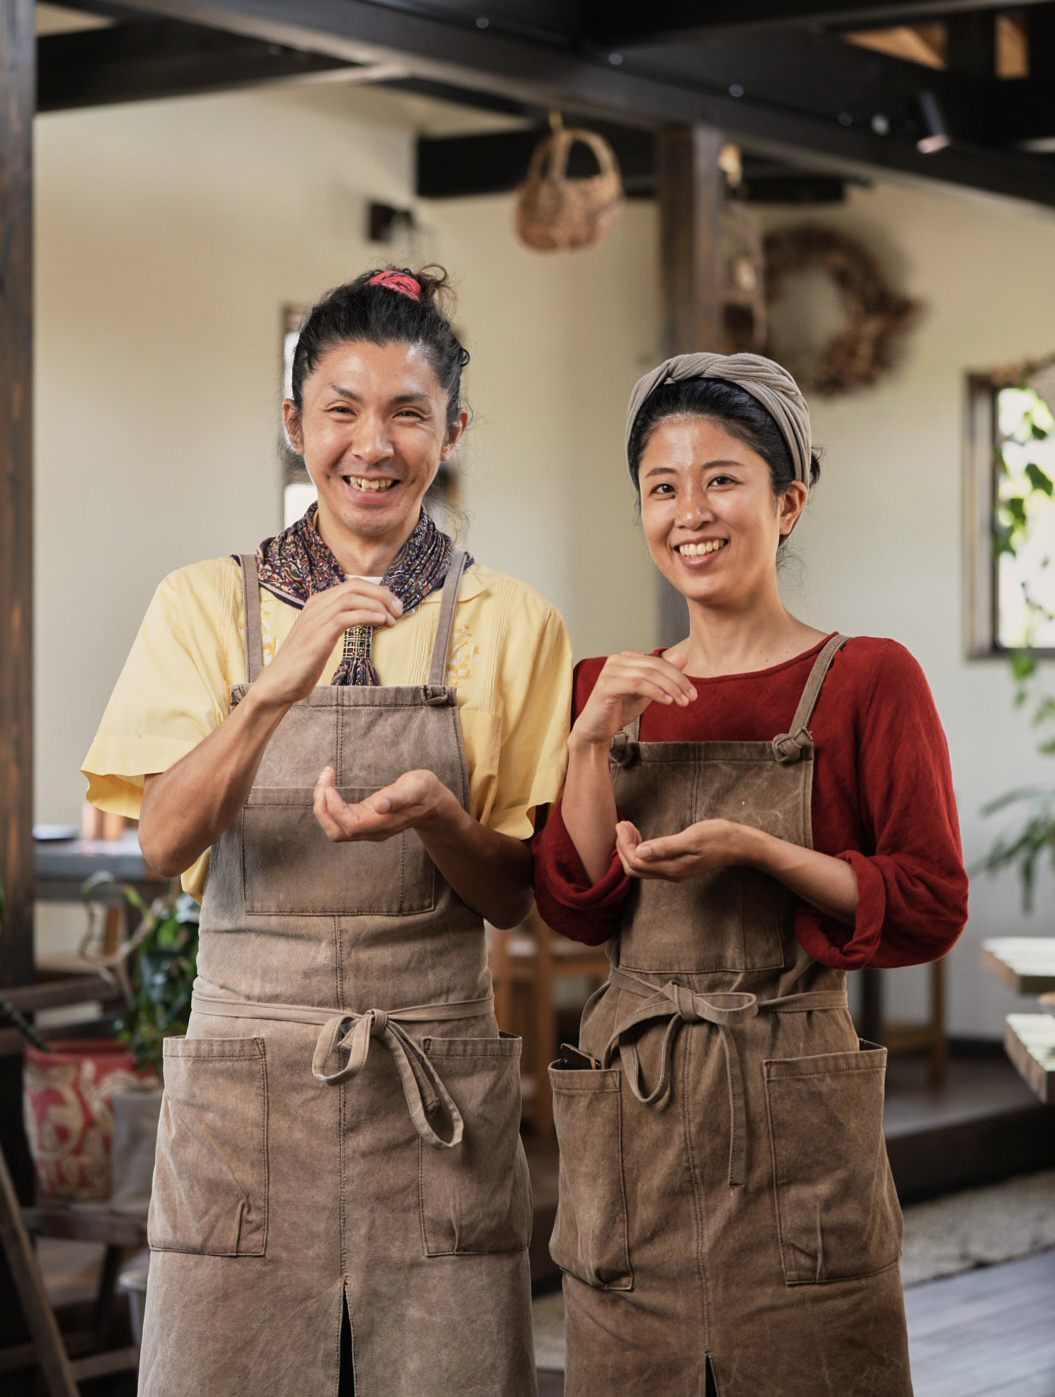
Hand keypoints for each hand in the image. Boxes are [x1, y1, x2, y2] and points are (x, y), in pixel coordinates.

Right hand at [251, 579, 403, 708]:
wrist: (279, 684)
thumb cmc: (302, 664)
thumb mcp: (322, 637)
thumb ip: (339, 623)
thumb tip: (367, 617)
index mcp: (317, 603)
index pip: (353, 585)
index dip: (378, 592)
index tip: (395, 607)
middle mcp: (316, 605)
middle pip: (355, 586)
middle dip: (383, 595)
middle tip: (399, 611)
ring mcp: (316, 619)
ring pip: (353, 598)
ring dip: (378, 606)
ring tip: (393, 620)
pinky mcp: (319, 635)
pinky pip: (347, 616)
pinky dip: (368, 616)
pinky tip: (381, 622)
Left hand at [312, 766, 455, 842]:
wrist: (432, 803)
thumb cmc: (425, 791)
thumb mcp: (417, 787)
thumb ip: (400, 797)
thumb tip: (380, 806)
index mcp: (383, 824)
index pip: (350, 825)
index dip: (334, 808)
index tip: (330, 785)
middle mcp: (372, 831)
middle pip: (336, 832)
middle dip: (322, 808)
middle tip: (324, 780)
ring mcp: (367, 829)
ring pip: (335, 829)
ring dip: (323, 807)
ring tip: (324, 781)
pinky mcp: (363, 821)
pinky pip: (338, 821)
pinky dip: (329, 805)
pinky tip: (330, 787)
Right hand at [570, 649, 696, 751]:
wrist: (596, 729)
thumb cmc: (619, 709)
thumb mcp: (647, 691)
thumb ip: (663, 675)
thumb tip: (683, 656)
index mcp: (626, 658)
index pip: (659, 662)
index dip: (679, 676)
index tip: (693, 693)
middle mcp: (617, 660)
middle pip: (655, 666)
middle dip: (678, 682)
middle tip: (692, 698)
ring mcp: (610, 671)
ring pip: (648, 674)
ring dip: (670, 689)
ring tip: (682, 702)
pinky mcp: (606, 685)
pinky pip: (637, 684)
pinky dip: (655, 692)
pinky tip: (667, 702)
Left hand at [614, 818, 756, 880]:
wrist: (740, 845)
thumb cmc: (719, 837)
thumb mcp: (693, 838)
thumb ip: (666, 846)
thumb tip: (640, 852)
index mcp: (672, 868)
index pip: (636, 862)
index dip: (624, 844)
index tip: (622, 824)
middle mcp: (670, 874)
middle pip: (634, 868)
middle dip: (623, 847)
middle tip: (622, 824)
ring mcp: (673, 871)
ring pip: (641, 866)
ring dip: (630, 847)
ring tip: (627, 827)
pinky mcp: (676, 865)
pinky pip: (650, 863)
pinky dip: (639, 849)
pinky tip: (640, 835)